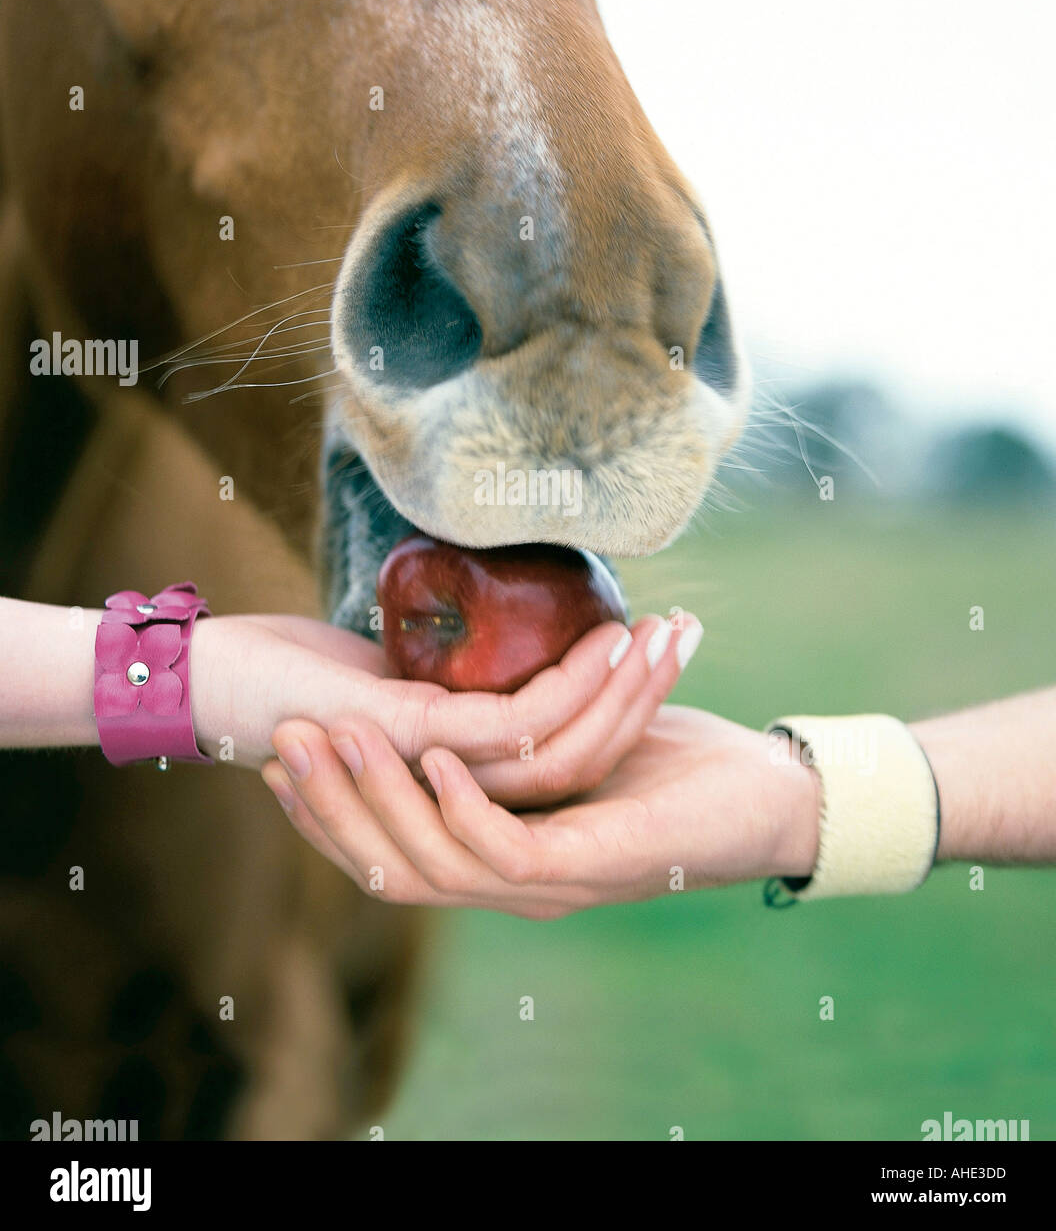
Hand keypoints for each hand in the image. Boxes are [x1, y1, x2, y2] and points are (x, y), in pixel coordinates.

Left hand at [191, 610, 692, 806]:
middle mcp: (457, 795)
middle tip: (688, 638)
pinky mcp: (418, 743)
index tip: (664, 658)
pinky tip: (608, 644)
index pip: (566, 768)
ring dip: (622, 691)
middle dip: (644, 701)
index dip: (622, 718)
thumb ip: (442, 686)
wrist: (209, 680)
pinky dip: (571, 685)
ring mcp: (439, 775)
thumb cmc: (293, 676)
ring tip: (666, 632)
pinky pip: (517, 727)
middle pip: (582, 767)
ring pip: (565, 753)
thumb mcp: (389, 680)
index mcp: (453, 783)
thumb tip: (493, 648)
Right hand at [260, 700, 820, 916]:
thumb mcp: (565, 736)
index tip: (275, 757)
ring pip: (433, 860)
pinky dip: (457, 805)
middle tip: (282, 742)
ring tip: (339, 734)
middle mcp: (512, 884)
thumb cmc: (667, 755)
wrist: (765, 791)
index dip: (326, 815)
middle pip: (389, 866)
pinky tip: (429, 754)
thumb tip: (436, 679)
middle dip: (329, 806)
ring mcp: (547, 885)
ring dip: (378, 797)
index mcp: (499, 855)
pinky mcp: (587, 868)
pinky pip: (502, 850)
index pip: (387, 853)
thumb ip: (503, 729)